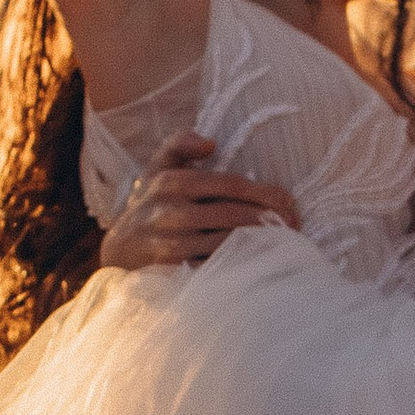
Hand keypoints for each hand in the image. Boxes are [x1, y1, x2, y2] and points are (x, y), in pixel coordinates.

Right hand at [98, 135, 300, 269]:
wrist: (119, 248)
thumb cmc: (151, 202)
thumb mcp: (158, 166)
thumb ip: (180, 143)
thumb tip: (210, 143)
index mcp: (173, 181)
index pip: (231, 185)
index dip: (266, 194)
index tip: (290, 204)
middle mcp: (171, 211)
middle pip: (234, 216)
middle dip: (270, 222)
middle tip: (295, 226)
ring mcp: (172, 243)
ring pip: (227, 243)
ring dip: (260, 245)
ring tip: (285, 244)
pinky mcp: (173, 270)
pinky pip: (215, 267)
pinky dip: (240, 266)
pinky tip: (260, 264)